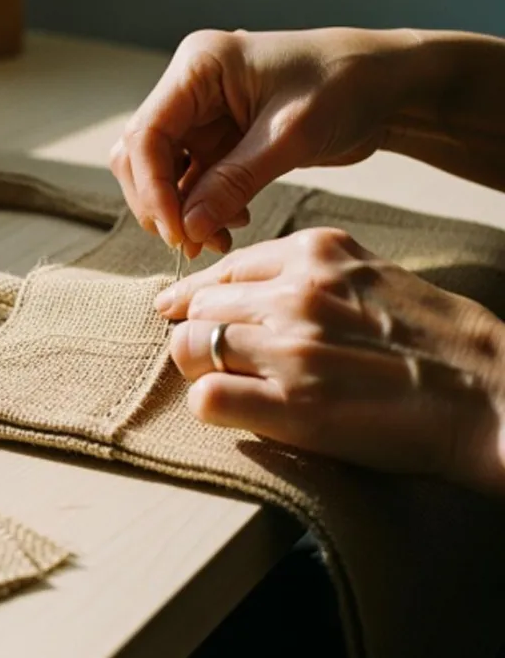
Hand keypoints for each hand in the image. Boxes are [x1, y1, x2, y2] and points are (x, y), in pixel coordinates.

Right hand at [111, 28, 423, 257]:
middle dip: (160, 203)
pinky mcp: (218, 140)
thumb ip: (233, 182)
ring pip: (160, 173)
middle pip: (141, 155)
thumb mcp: (290, 136)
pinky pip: (191, 182)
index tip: (177, 232)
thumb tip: (187, 229)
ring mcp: (201, 115)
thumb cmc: (347, 86)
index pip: (146, 133)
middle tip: (191, 243)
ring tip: (216, 239)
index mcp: (199, 67)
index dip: (152, 188)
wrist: (388, 84)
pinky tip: (231, 224)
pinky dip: (202, 208)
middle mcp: (190, 88)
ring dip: (181, 211)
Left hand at [156, 227, 504, 495]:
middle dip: (197, 333)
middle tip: (214, 361)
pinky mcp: (294, 405)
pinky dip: (211, 406)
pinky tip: (236, 411)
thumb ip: (311, 275)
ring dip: (201, 369)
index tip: (188, 314)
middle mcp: (297, 292)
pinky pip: (207, 398)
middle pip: (199, 307)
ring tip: (230, 385)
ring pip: (190, 346)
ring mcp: (292, 347)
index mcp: (316, 253)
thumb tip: (247, 289)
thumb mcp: (372, 275)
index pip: (224, 269)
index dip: (202, 298)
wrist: (494, 397)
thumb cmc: (437, 341)